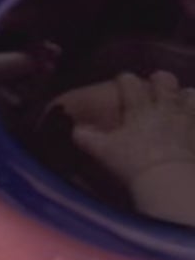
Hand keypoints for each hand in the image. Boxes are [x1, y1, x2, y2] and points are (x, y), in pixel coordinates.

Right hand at [59, 70, 194, 223]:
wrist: (169, 179)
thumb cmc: (134, 163)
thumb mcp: (105, 152)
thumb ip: (88, 138)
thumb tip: (75, 130)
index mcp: (139, 108)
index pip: (129, 82)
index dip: (124, 80)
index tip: (121, 83)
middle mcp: (164, 106)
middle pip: (164, 79)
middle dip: (159, 80)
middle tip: (154, 88)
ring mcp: (187, 118)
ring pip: (189, 93)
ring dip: (184, 96)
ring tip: (180, 103)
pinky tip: (192, 123)